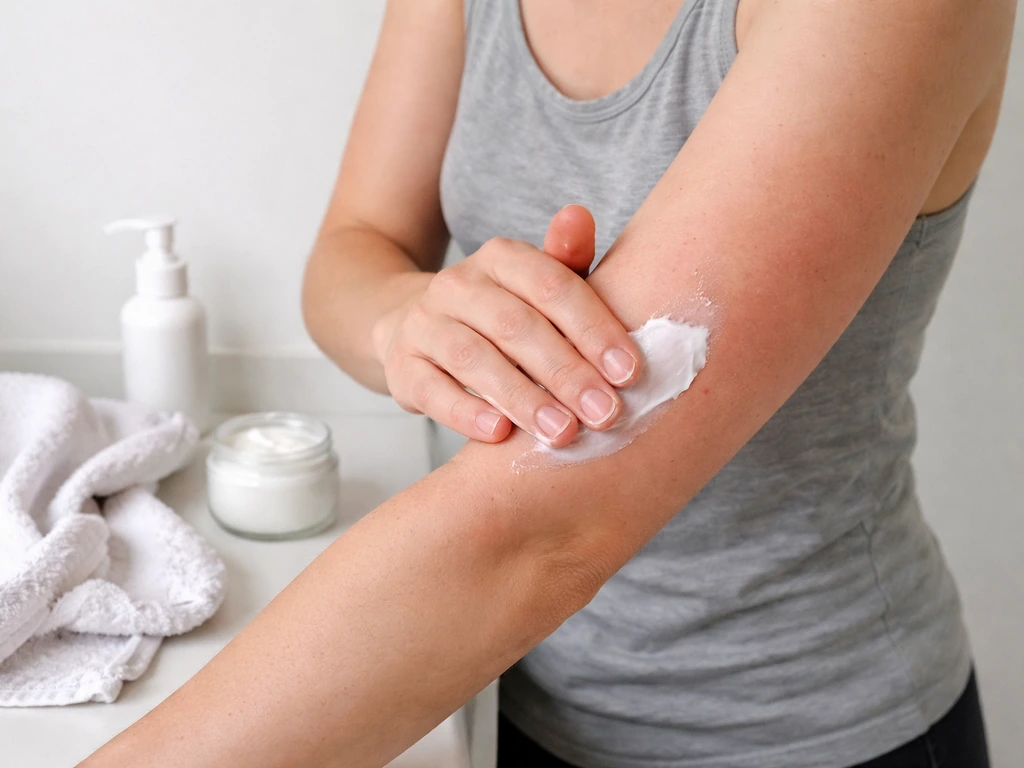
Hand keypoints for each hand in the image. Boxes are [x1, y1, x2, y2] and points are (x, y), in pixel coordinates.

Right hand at [373, 205, 640, 445]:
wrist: (416, 328)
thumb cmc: (501, 314)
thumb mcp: (538, 287)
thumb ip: (567, 261)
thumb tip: (580, 216)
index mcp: (501, 258)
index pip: (552, 286)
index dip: (594, 329)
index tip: (630, 372)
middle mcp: (457, 284)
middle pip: (516, 326)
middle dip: (566, 373)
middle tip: (605, 413)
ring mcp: (424, 325)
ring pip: (475, 359)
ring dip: (523, 398)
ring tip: (563, 432)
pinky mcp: (400, 367)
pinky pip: (432, 390)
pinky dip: (466, 412)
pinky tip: (500, 434)